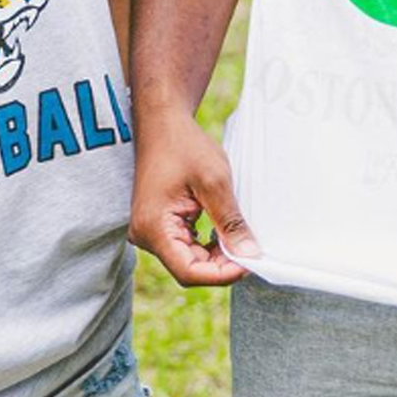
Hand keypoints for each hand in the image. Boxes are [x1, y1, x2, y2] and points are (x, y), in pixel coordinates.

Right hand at [129, 110, 260, 286]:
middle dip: (221, 264)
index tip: (249, 263)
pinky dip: (206, 243)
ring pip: (188, 258)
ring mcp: (150, 230)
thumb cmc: (183, 145)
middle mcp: (146, 235)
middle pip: (188, 268)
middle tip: (251, 250)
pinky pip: (184, 245)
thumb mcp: (214, 182)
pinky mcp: (159, 224)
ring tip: (240, 239)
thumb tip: (250, 254)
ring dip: (215, 254)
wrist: (162, 122)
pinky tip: (222, 232)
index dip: (221, 274)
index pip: (189, 271)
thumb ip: (230, 222)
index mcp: (153, 228)